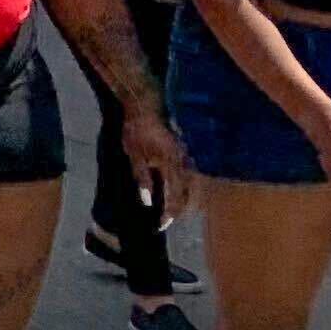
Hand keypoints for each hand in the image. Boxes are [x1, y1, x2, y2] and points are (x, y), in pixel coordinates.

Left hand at [126, 110, 196, 224]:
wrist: (146, 104)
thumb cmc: (137, 129)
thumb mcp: (134, 155)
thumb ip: (143, 179)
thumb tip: (148, 202)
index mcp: (173, 166)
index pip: (175, 198)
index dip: (169, 214)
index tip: (160, 225)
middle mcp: (186, 163)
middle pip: (191, 196)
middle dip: (181, 210)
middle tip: (168, 219)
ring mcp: (190, 157)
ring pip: (195, 186)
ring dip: (187, 201)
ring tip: (175, 210)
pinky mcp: (189, 151)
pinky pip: (194, 174)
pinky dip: (190, 187)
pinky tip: (182, 191)